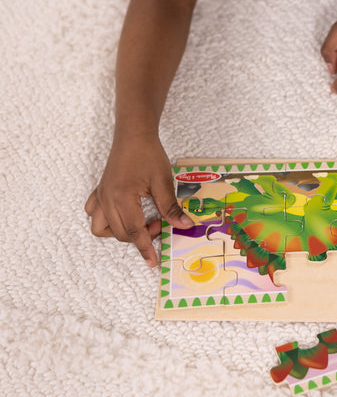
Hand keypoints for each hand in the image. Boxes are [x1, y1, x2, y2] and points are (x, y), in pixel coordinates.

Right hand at [85, 134, 192, 266]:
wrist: (134, 135)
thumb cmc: (149, 155)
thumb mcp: (163, 182)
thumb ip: (171, 207)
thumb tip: (184, 225)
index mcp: (122, 198)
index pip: (134, 232)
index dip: (145, 248)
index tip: (153, 261)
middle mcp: (107, 200)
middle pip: (120, 233)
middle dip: (141, 236)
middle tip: (160, 224)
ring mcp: (100, 196)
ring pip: (101, 228)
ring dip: (120, 232)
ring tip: (140, 221)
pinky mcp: (99, 191)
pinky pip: (93, 213)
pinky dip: (105, 220)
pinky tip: (122, 213)